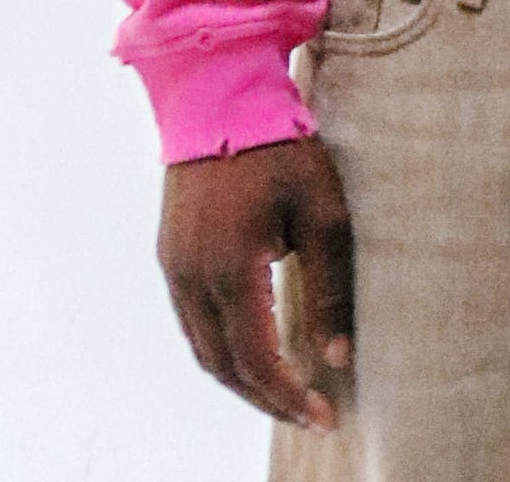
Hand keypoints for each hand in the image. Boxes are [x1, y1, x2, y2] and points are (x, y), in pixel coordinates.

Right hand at [158, 136, 354, 428]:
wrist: (220, 92)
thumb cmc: (281, 146)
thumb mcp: (322, 211)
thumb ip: (330, 286)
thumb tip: (338, 356)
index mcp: (231, 268)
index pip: (257, 360)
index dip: (289, 397)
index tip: (324, 417)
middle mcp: (192, 276)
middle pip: (224, 366)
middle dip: (266, 398)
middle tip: (307, 412)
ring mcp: (175, 265)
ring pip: (203, 348)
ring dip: (240, 377)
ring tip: (283, 388)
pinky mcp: (171, 252)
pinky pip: (191, 320)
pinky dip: (221, 346)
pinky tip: (251, 345)